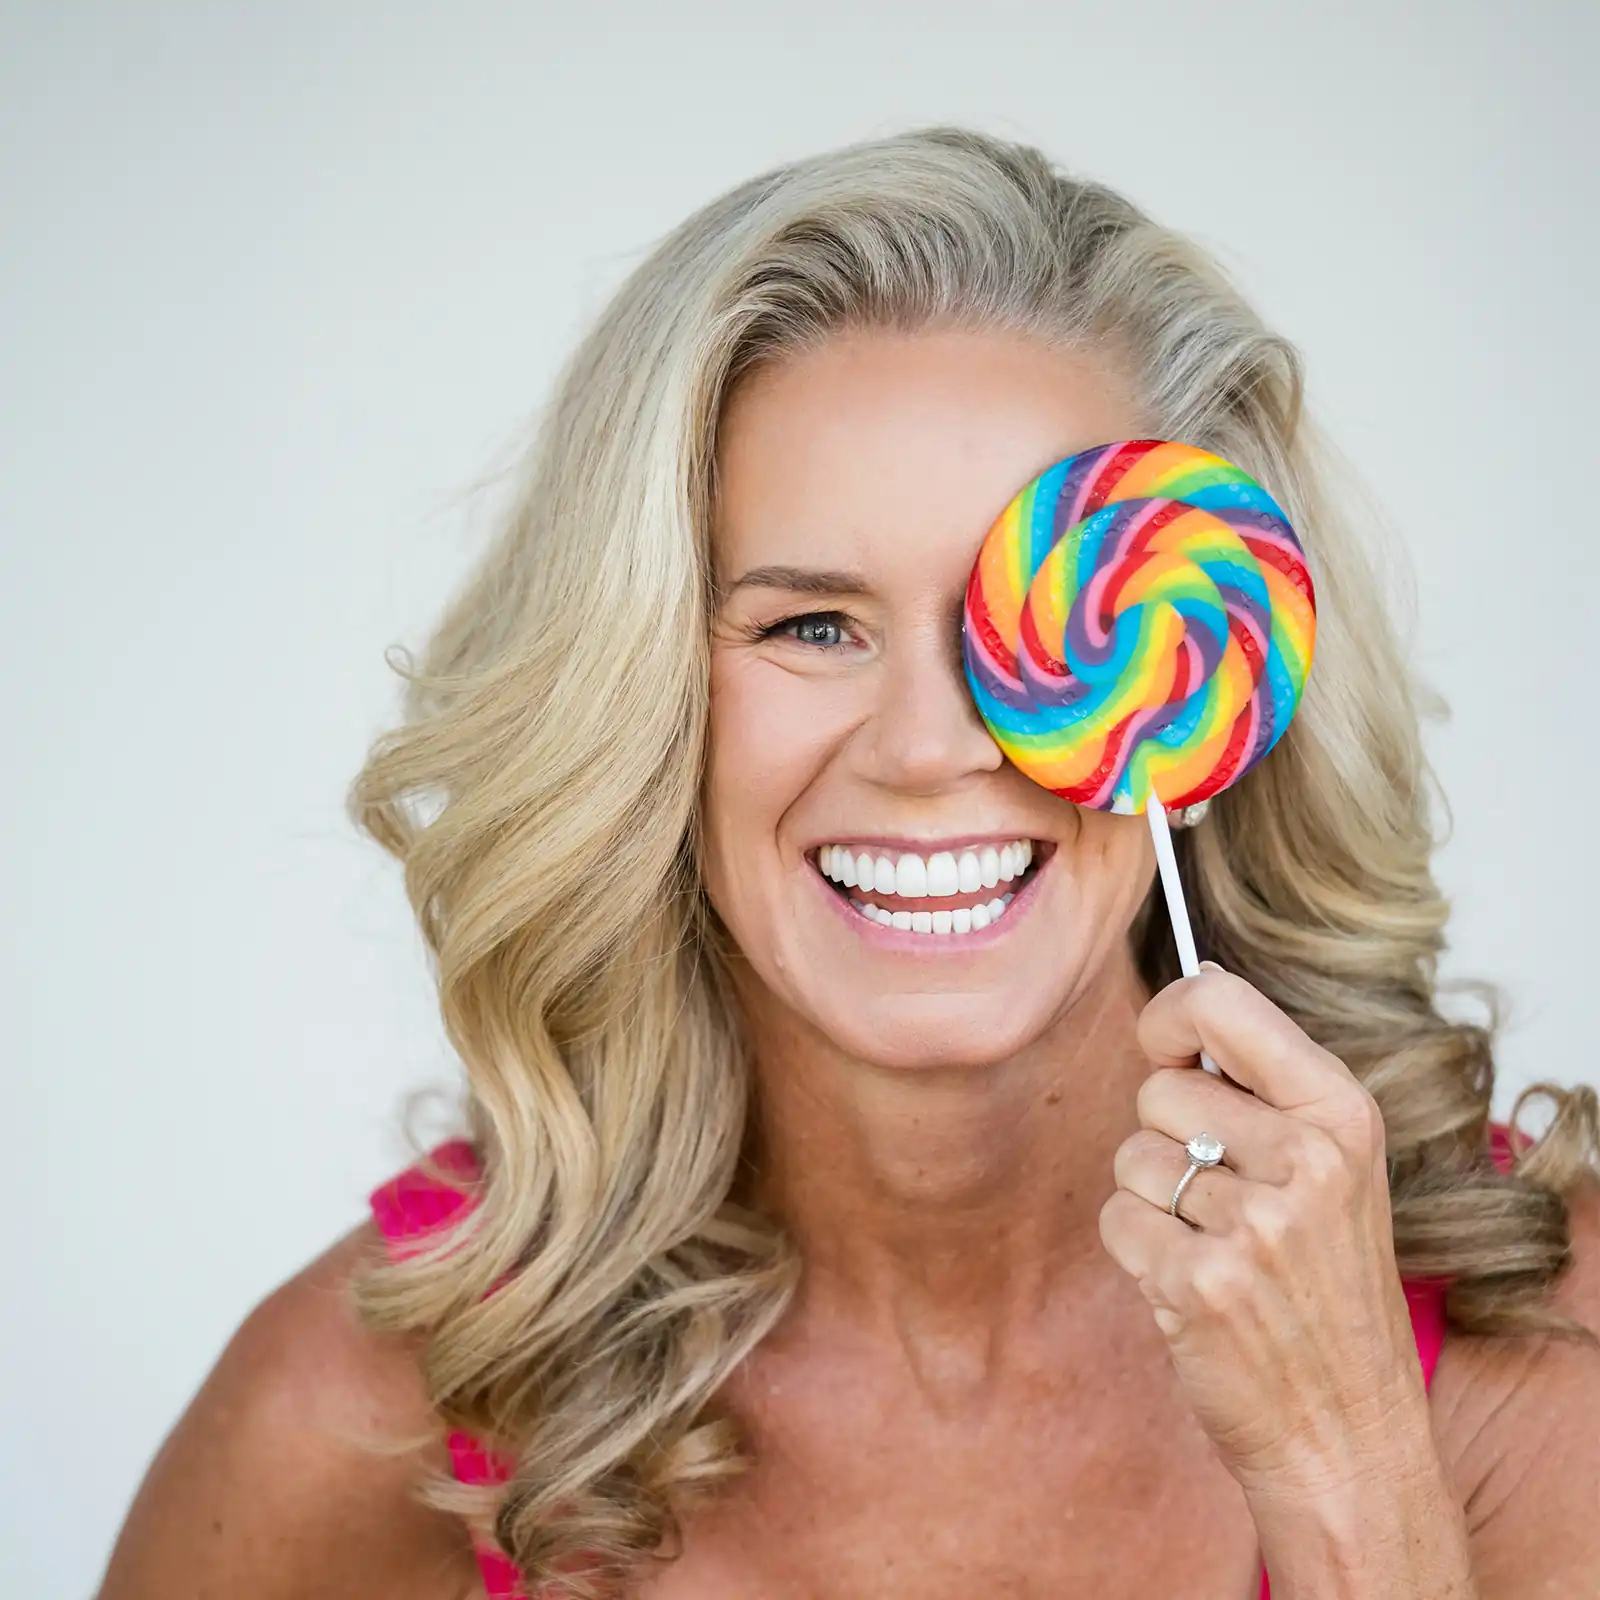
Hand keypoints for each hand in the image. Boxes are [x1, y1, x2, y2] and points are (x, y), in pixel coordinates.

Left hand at [1097, 966, 1427, 1502]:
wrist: (1350, 1433)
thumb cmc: (1327, 1289)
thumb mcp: (1335, 1168)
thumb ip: (1266, 1083)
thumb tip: (1194, 986)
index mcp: (1342, 1114)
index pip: (1221, 1002)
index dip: (1169, 1017)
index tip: (1165, 1050)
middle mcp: (1307, 1161)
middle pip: (1158, 1091)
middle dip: (1168, 1139)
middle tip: (1222, 1200)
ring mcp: (1255, 1225)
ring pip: (1132, 1158)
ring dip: (1154, 1202)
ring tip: (1217, 1248)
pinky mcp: (1201, 1283)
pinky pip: (1118, 1218)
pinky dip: (1139, 1250)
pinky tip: (1194, 1286)